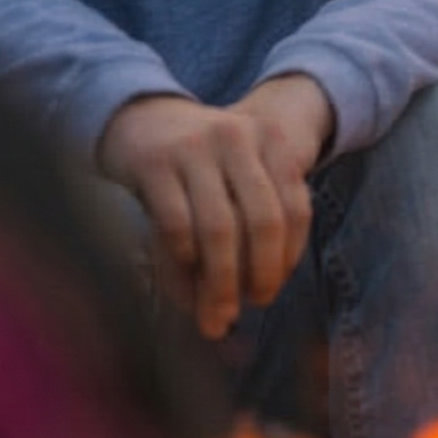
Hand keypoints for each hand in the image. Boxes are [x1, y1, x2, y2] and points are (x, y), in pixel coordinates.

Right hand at [97, 80, 327, 338]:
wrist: (141, 119)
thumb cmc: (199, 162)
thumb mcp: (239, 172)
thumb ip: (256, 215)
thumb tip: (263, 290)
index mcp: (272, 138)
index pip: (296, 207)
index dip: (288, 256)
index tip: (273, 290)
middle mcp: (238, 138)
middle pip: (263, 220)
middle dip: (260, 274)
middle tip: (251, 308)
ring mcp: (195, 148)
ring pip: (219, 229)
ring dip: (220, 282)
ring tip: (217, 317)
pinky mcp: (154, 164)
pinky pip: (175, 225)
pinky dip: (184, 263)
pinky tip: (186, 287)